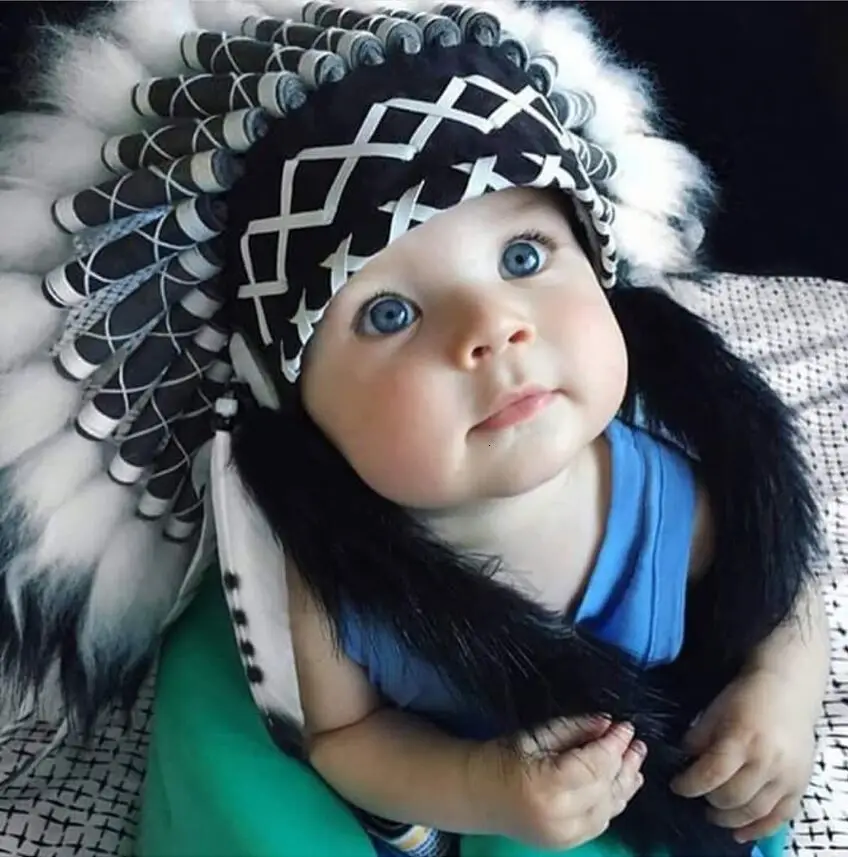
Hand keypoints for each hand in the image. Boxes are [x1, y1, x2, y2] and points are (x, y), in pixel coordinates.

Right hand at [478, 715, 646, 849]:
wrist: (477, 794)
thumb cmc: (502, 756)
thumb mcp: (536, 735)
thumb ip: (574, 730)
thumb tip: (608, 724)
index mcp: (547, 785)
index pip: (595, 766)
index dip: (614, 745)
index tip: (627, 726)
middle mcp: (561, 816)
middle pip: (606, 788)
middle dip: (624, 763)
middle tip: (637, 742)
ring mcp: (566, 836)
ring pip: (609, 809)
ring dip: (625, 784)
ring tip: (636, 760)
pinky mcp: (568, 844)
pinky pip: (601, 822)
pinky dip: (614, 802)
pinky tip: (621, 785)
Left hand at [670, 669, 816, 842]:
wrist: (787, 690)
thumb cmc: (744, 698)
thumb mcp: (713, 711)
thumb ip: (697, 738)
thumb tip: (684, 763)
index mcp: (740, 739)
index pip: (711, 774)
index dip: (689, 785)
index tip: (676, 785)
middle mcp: (766, 762)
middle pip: (731, 797)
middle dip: (708, 801)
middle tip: (697, 797)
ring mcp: (786, 776)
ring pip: (754, 812)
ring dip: (730, 819)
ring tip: (713, 814)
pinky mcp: (800, 785)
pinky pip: (780, 817)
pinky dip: (759, 829)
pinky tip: (740, 833)